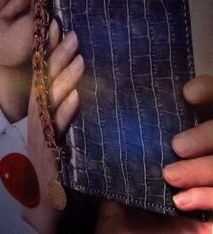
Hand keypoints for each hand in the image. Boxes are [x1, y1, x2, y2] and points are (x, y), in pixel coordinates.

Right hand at [22, 19, 83, 232]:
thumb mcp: (55, 136)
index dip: (46, 52)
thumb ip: (60, 114)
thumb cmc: (50, 172)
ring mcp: (39, 138)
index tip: (55, 27)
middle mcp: (34, 123)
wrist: (38, 209)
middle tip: (69, 31)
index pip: (41, 77)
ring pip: (49, 102)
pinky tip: (76, 97)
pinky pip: (56, 130)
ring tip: (78, 55)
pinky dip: (65, 112)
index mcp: (37, 116)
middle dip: (55, 56)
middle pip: (43, 84)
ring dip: (63, 77)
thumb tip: (76, 88)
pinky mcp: (48, 155)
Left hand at [96, 75, 212, 233]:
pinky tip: (181, 200)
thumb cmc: (123, 208)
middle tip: (177, 145)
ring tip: (170, 176)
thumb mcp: (118, 169)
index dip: (209, 92)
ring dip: (204, 168)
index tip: (187, 93)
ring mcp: (210, 179)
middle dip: (208, 134)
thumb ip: (120, 141)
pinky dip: (208, 194)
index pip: (212, 100)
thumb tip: (97, 100)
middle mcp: (204, 154)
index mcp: (190, 139)